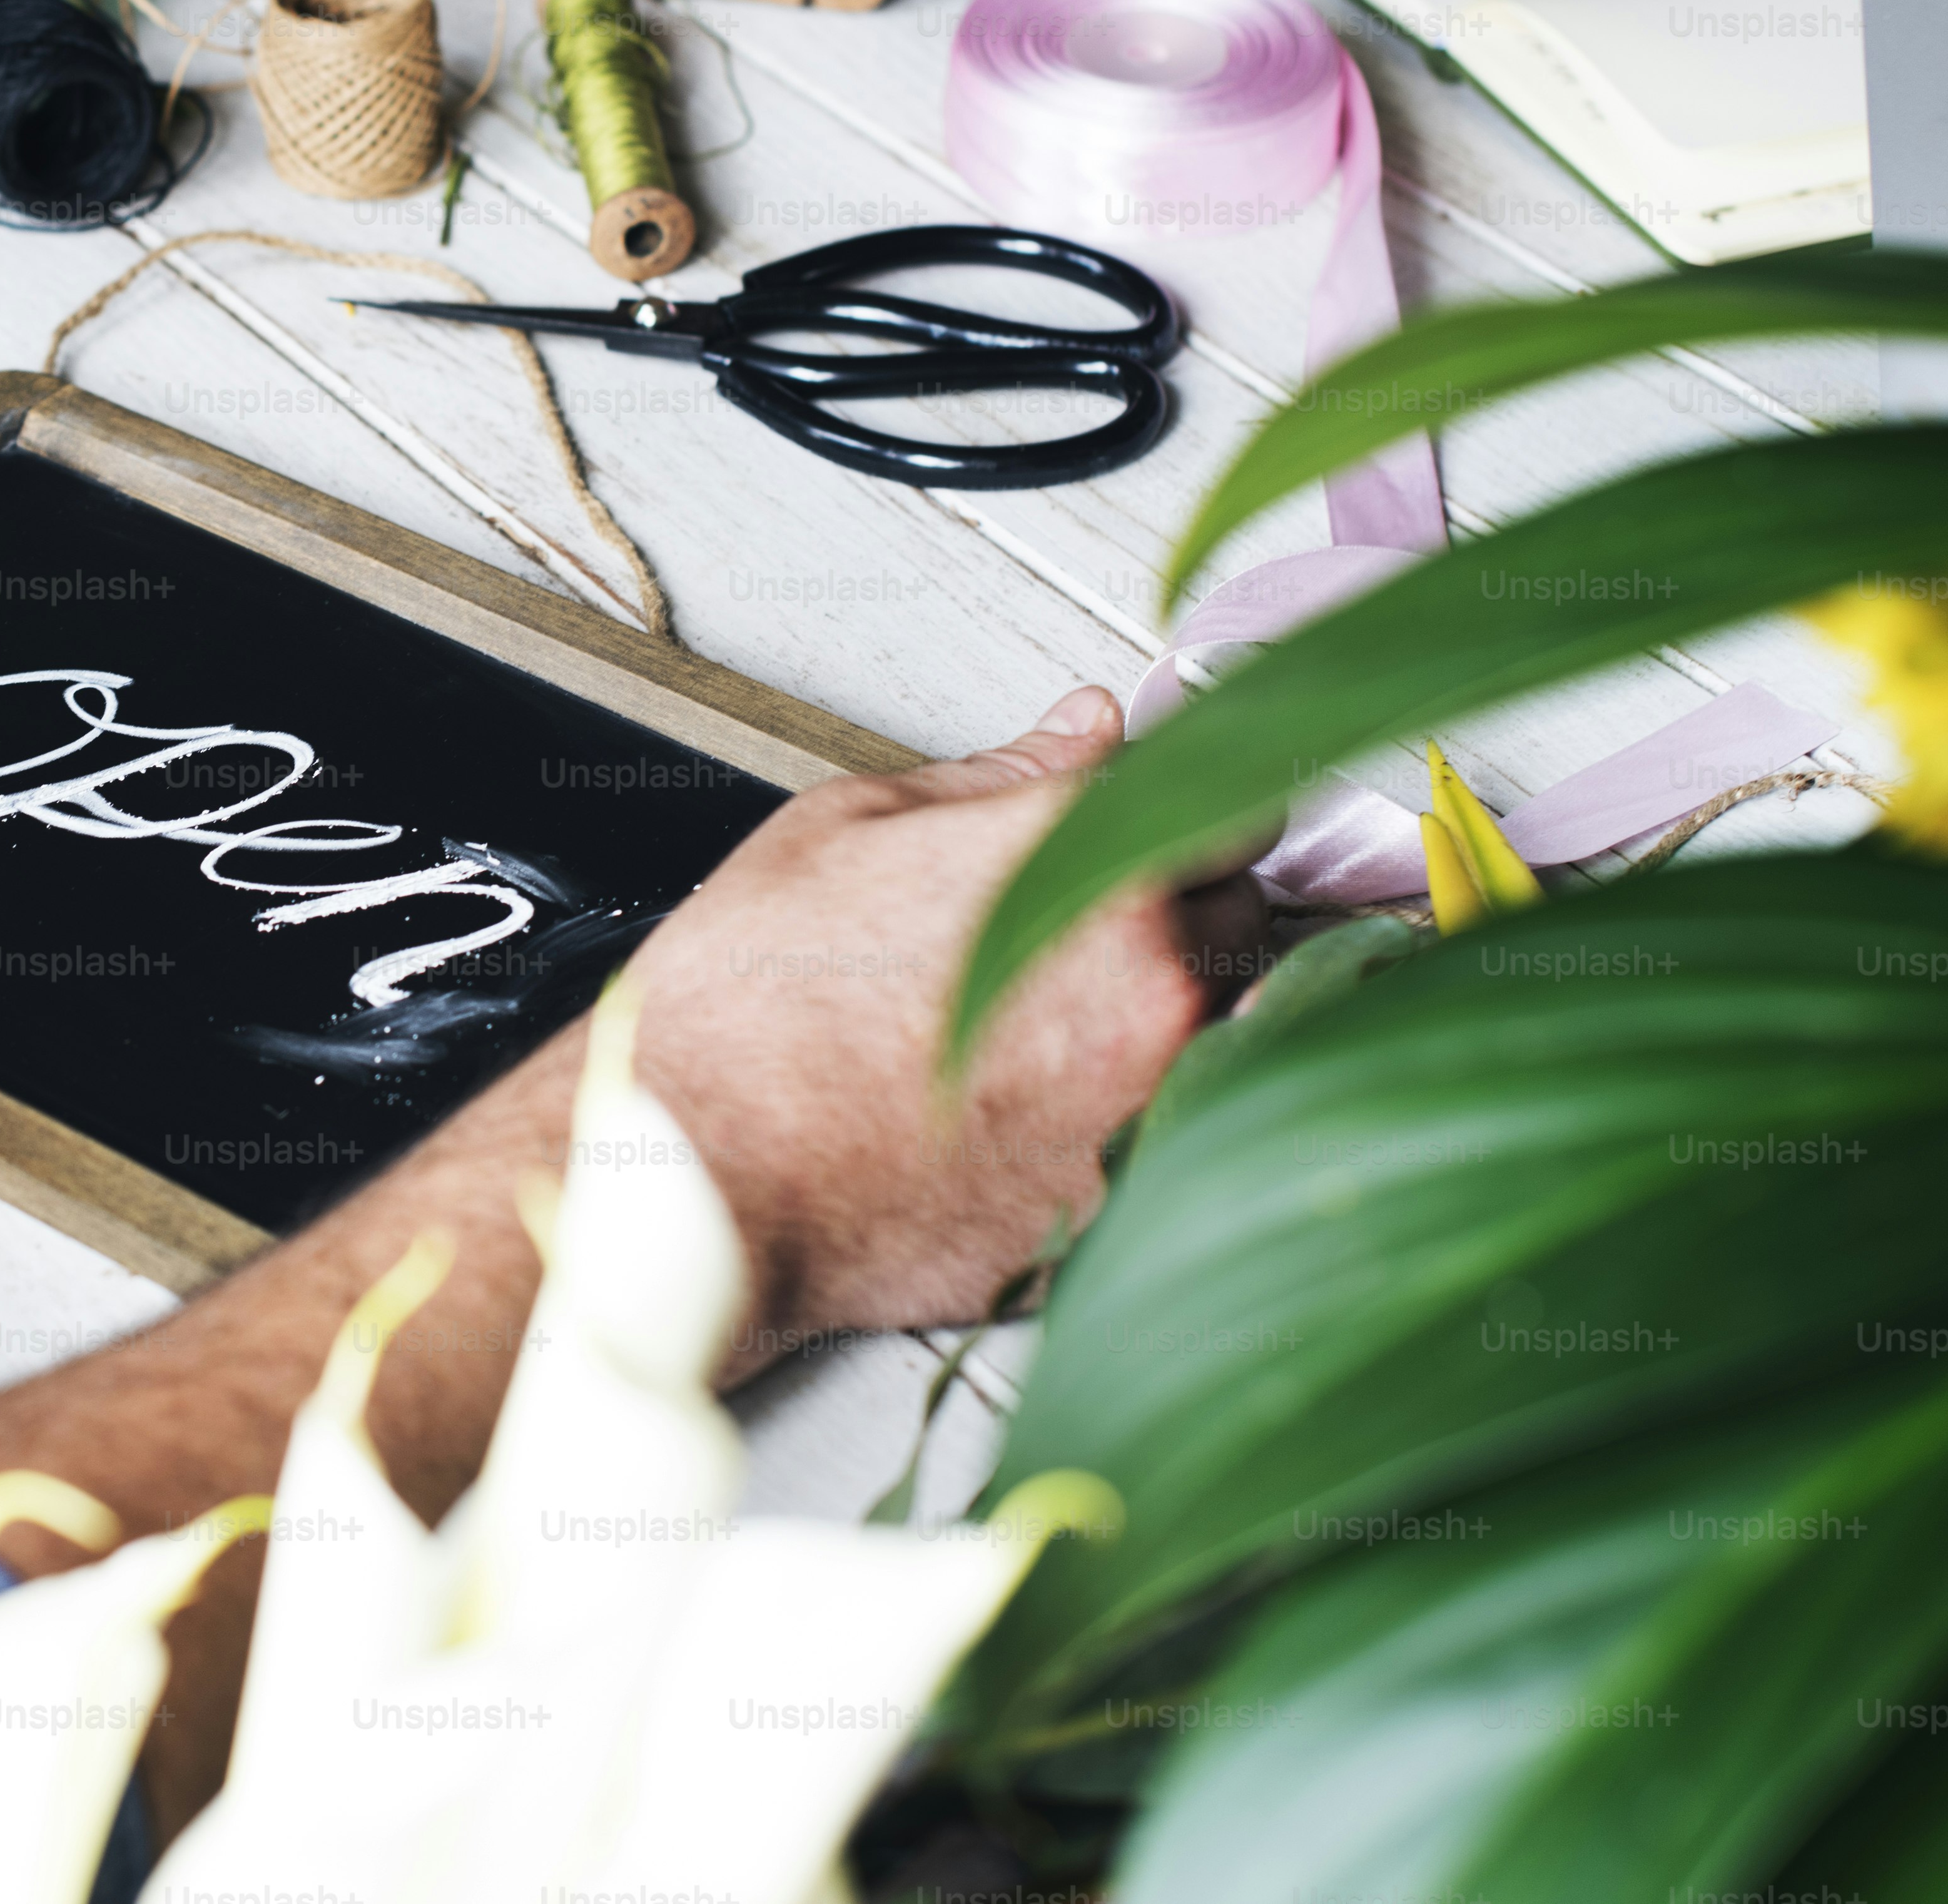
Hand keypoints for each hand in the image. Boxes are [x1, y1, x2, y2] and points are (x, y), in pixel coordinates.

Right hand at [0, 686, 1234, 1833]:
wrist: (681, 1178)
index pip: (1254, 795)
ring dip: (1183, 1033)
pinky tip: (1018, 1116)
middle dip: (1204, 920)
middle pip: (1266, 926)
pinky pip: (1168, 1155)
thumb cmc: (739, 1004)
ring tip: (1052, 1033)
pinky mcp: (1113, 1219)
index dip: (1219, 799)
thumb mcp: (849, 828)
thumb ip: (1004, 777)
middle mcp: (1159, 992)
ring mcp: (1149, 1117)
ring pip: (1237, 1049)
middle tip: (1097, 930)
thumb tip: (1094, 728)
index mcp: (1101, 863)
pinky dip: (1126, 1134)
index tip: (1194, 810)